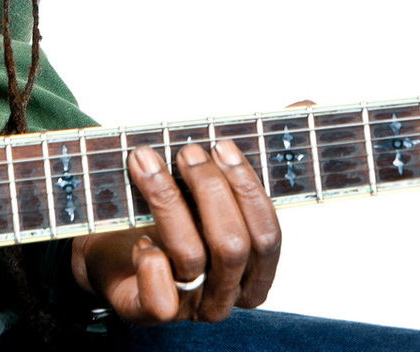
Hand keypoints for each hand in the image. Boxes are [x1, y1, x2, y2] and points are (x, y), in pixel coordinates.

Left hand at [71, 139, 281, 325]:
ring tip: (144, 161)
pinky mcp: (147, 313)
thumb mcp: (214, 182)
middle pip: (233, 245)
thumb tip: (308, 106)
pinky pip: (159, 300)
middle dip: (209, 190)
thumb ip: (261, 150)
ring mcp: (189, 307)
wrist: (111, 248)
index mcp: (255, 269)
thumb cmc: (175, 213)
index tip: (222, 145)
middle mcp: (227, 292)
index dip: (248, 188)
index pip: (268, 235)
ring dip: (167, 200)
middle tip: (185, 150)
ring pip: (192, 257)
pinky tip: (141, 236)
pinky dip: (151, 264)